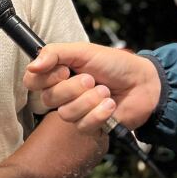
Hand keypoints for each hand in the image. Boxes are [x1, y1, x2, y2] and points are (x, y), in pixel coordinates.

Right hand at [23, 42, 161, 133]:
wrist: (143, 84)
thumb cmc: (114, 64)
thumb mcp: (83, 51)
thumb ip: (55, 53)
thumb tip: (32, 66)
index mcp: (57, 73)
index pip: (32, 81)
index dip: (45, 78)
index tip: (64, 70)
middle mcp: (63, 93)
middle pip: (48, 98)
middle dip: (74, 88)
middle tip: (92, 79)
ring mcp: (75, 111)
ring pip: (66, 113)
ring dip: (89, 100)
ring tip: (105, 92)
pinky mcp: (89, 126)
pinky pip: (83, 125)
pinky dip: (99, 113)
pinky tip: (110, 105)